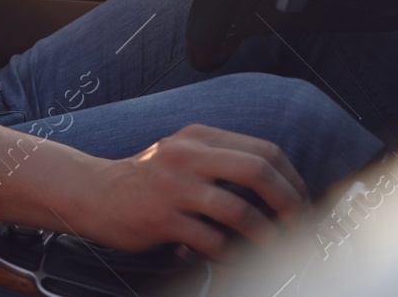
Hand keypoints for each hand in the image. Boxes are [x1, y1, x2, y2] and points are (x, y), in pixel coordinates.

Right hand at [77, 124, 306, 257]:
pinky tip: (233, 261)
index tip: (303, 205)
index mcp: (198, 137)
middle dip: (290, 203)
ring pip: (240, 211)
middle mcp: (186, 156)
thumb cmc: (147, 181)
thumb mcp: (183, 156)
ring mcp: (173, 187)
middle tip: (300, 227)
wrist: (93, 194)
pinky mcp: (162, 219)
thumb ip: (222, 161)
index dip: (293, 180)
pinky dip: (231, 256)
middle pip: (258, 171)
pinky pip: (212, 242)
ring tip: (275, 251)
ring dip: (266, 237)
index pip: (264, 151)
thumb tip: (280, 188)